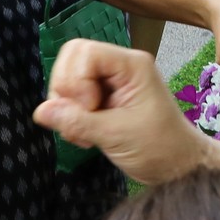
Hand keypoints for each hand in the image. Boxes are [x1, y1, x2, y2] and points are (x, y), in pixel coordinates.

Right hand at [35, 40, 219, 185]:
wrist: (178, 167)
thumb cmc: (159, 148)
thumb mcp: (116, 135)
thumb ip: (77, 121)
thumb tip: (41, 111)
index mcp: (132, 65)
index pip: (84, 52)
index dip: (76, 80)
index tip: (89, 108)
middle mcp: (121, 68)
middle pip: (72, 60)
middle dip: (67, 92)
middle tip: (81, 120)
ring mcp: (112, 83)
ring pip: (70, 79)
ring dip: (67, 108)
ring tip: (84, 134)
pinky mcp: (105, 100)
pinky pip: (74, 98)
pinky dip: (72, 117)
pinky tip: (86, 138)